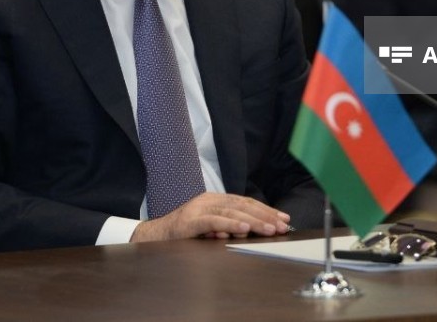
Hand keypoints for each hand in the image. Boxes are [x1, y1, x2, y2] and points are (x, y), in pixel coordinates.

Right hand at [130, 192, 290, 242]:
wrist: (153, 236)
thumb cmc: (182, 234)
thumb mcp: (209, 228)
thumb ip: (226, 226)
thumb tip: (249, 230)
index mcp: (214, 200)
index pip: (245, 202)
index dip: (265, 209)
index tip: (283, 218)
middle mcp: (209, 200)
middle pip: (243, 205)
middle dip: (265, 215)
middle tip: (282, 225)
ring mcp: (199, 208)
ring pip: (232, 212)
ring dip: (254, 221)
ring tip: (270, 228)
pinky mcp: (191, 220)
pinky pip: (215, 221)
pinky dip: (231, 224)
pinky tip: (244, 229)